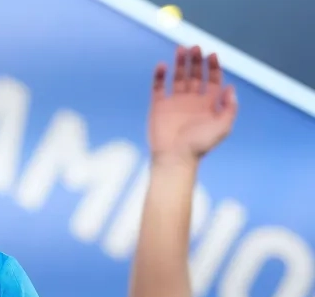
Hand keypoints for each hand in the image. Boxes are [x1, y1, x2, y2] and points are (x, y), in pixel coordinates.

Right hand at [148, 45, 237, 162]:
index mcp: (208, 104)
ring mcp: (174, 102)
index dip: (213, 66)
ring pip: (177, 77)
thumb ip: (229, 108)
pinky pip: (158, 87)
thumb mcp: (223, 127)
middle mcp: (192, 100)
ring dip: (179, 63)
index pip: (211, 79)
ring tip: (181, 49)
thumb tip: (230, 88)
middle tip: (195, 47)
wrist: (175, 157)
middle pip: (195, 74)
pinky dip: (159, 76)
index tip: (212, 55)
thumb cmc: (200, 145)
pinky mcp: (158, 106)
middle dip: (196, 60)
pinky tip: (163, 66)